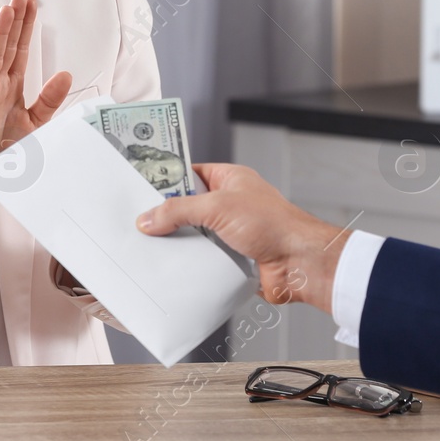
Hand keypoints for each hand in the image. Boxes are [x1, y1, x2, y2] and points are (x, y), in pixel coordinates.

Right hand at [0, 0, 72, 211]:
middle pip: (7, 46)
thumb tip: (66, 73)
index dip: (26, 27)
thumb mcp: (35, 122)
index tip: (32, 3)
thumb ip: (49, 99)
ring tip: (6, 10)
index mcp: (12, 85)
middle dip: (14, 21)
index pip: (21, 50)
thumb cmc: (4, 146)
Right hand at [134, 163, 347, 311]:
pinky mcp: (232, 257)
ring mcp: (231, 231)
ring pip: (194, 234)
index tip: (141, 188)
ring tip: (151, 246)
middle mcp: (230, 203)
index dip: (167, 179)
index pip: (190, 173)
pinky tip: (173, 267)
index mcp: (229, 179)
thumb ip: (180, 211)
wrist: (299, 262)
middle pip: (188, 207)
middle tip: (140, 221)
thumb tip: (150, 217)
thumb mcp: (218, 207)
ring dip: (179, 242)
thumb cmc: (274, 224)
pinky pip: (203, 258)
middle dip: (168, 215)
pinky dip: (190, 263)